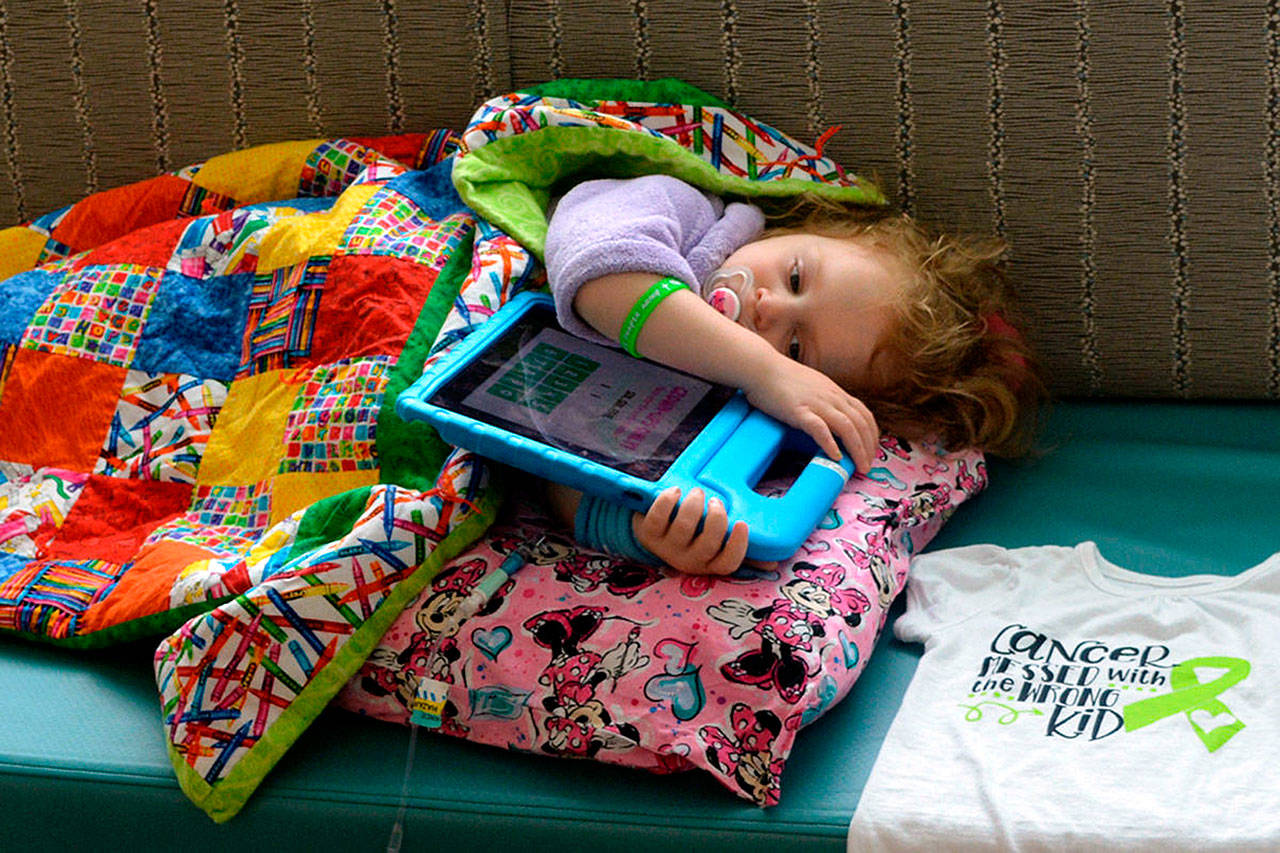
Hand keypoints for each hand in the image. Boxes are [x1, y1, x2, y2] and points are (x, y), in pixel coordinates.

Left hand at [633, 487, 748, 574]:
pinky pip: (658, 516)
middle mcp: (688, 560)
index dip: (737, 545)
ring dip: (694, 504)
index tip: (742, 523)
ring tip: (697, 493)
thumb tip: (772, 564)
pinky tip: (674, 491)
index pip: (728, 564)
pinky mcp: (647, 534)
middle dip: (716, 518)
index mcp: (708, 563)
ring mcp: (666, 548)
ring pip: (685, 527)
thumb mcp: (712, 542)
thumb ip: (738, 548)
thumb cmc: (689, 533)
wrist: (650, 528)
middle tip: (715, 501)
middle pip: (708, 543)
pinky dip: (668, 500)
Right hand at [741, 355, 879, 471]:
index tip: (872, 450)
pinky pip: (820, 428)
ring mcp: (816, 403)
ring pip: (847, 427)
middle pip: (860, 423)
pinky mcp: (799, 411)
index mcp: (835, 392)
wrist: (761, 367)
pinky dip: (830, 443)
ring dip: (857, 449)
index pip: (864, 414)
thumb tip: (831, 418)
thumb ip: (824, 400)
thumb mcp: (812, 386)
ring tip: (859, 466)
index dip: (872, 434)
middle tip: (868, 465)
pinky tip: (835, 456)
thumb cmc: (781, 378)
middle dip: (868, 447)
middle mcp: (831, 397)